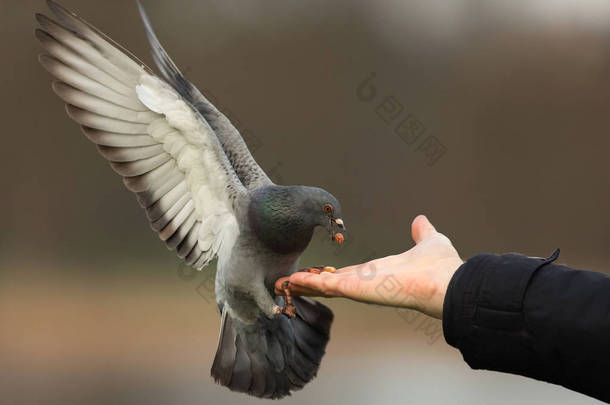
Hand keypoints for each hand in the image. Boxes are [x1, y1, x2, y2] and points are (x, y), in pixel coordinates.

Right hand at [274, 215, 462, 318]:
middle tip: (290, 282)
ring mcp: (360, 286)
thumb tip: (421, 221)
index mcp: (380, 272)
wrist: (446, 281)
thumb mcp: (429, 241)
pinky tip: (290, 282)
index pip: (349, 274)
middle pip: (330, 282)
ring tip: (282, 283)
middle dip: (310, 282)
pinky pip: (325, 284)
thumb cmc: (440, 266)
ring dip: (303, 284)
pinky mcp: (355, 287)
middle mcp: (367, 282)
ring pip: (323, 285)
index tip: (318, 271)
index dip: (332, 273)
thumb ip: (421, 233)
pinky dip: (306, 283)